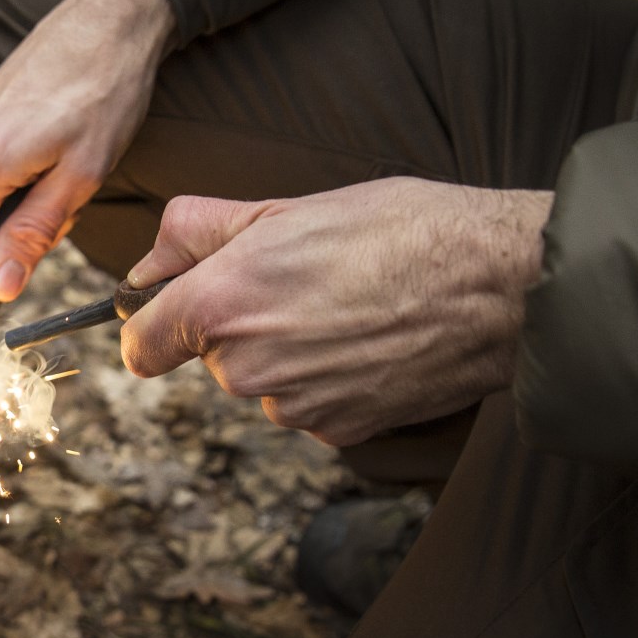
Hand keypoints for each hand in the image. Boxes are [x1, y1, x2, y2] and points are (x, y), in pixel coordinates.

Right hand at [0, 0, 175, 300]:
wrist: (113, 19)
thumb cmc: (107, 96)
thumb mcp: (81, 177)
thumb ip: (32, 233)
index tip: (26, 272)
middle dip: (16, 229)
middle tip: (72, 197)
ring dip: (25, 197)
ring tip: (73, 163)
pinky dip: (24, 169)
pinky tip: (62, 144)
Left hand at [120, 178, 553, 445]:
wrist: (495, 284)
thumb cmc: (399, 229)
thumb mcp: (286, 206)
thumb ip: (197, 232)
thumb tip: (146, 265)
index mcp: (222, 304)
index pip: (142, 345)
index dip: (154, 324)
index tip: (176, 310)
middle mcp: (248, 368)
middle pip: (211, 358)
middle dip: (239, 323)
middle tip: (302, 277)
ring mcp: (295, 408)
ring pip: (263, 381)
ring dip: (286, 352)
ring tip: (346, 305)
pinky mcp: (339, 432)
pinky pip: (308, 405)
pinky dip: (326, 379)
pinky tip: (369, 340)